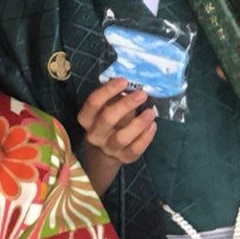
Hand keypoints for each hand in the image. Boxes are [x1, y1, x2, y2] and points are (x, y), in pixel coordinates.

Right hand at [76, 77, 157, 191]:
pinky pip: (135, 149)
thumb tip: (131, 82)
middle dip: (126, 104)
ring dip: (138, 123)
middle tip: (142, 94)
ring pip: (122, 137)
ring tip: (151, 112)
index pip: (93, 102)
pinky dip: (145, 137)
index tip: (123, 80)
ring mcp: (108, 148)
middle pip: (107, 118)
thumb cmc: (108, 121)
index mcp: (86, 118)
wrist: (104, 152)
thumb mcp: (106, 108)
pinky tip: (153, 125)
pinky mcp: (123, 158)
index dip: (108, 90)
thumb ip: (115, 97)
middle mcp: (94, 134)